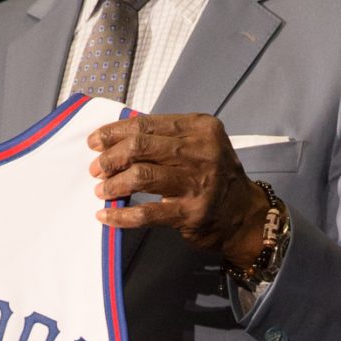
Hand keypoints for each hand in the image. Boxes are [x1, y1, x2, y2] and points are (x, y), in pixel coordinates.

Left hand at [89, 111, 271, 270]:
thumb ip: (166, 137)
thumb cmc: (214, 176)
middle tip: (96, 169)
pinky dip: (121, 215)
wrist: (245, 214)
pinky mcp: (191, 212)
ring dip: (113, 184)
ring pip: (141, 177)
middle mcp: (202, 151)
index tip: (95, 141)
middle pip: (140, 147)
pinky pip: (146, 213)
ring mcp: (198, 182)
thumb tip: (116, 138)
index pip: (147, 124)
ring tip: (101, 190)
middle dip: (110, 157)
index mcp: (201, 128)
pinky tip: (106, 216)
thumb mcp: (199, 144)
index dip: (115, 132)